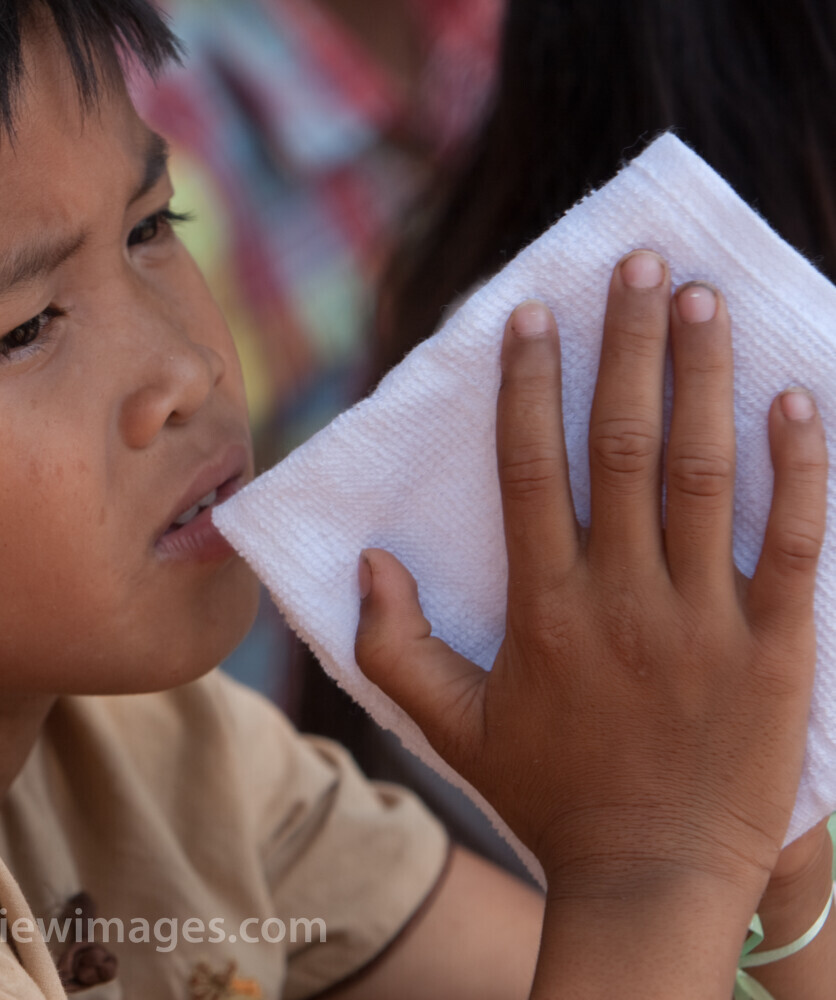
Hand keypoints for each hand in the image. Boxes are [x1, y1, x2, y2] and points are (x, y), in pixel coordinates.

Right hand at [354, 251, 827, 992]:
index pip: (531, 470)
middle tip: (639, 267)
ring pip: (701, 475)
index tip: (535, 313)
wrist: (656, 879)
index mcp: (543, 608)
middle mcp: (621, 598)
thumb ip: (393, 645)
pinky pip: (793, 542)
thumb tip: (368, 560)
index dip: (531, 384)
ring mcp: (704, 620)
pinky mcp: (779, 648)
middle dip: (627, 347)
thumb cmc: (550, 798)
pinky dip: (796, 468)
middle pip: (620, 447)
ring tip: (702, 300)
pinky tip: (793, 399)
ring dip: (701, 380)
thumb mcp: (451, 725)